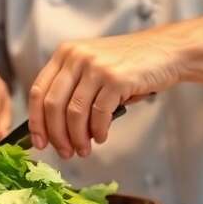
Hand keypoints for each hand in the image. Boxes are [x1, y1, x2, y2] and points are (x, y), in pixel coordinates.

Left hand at [28, 31, 181, 158]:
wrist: (167, 51)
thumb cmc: (130, 64)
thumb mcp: (93, 66)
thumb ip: (74, 88)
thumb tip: (57, 129)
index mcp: (65, 53)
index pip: (38, 91)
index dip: (36, 121)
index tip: (39, 142)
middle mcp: (76, 57)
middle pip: (52, 105)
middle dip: (56, 135)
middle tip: (64, 152)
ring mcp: (96, 67)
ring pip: (74, 113)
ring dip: (77, 138)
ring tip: (84, 150)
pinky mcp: (115, 78)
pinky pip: (99, 114)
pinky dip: (98, 131)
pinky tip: (101, 137)